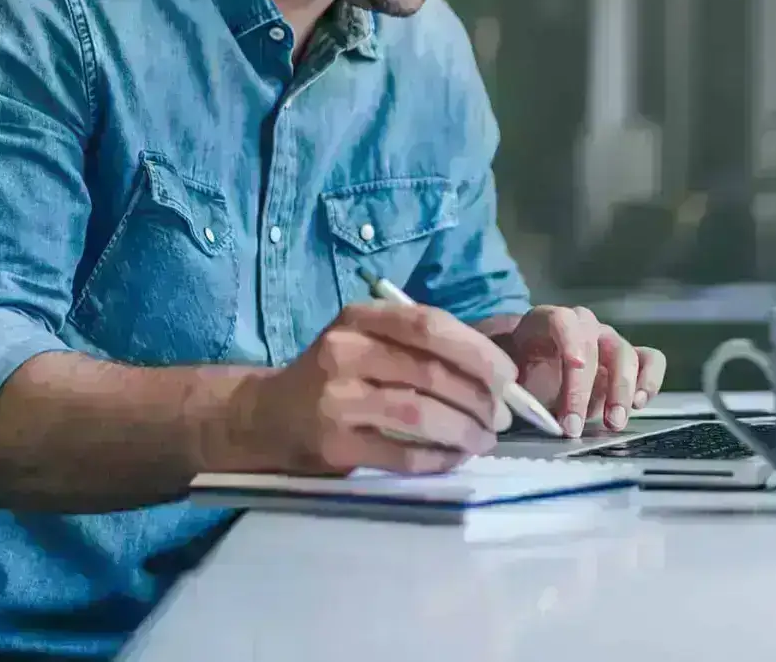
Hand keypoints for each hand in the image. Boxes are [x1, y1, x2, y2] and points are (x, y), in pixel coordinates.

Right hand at [213, 301, 517, 474]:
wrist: (268, 416)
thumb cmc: (337, 376)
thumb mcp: (368, 342)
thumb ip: (421, 349)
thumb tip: (497, 375)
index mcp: (360, 318)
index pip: (429, 324)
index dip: (477, 351)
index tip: (508, 376)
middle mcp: (344, 351)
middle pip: (430, 371)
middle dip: (478, 398)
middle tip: (501, 418)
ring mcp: (335, 398)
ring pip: (419, 413)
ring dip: (463, 431)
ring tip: (482, 440)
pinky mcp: (332, 443)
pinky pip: (400, 453)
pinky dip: (436, 459)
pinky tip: (452, 458)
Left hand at [498, 306, 666, 436]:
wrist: (536, 370)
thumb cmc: (523, 372)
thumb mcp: (511, 377)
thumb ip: (517, 389)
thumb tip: (521, 408)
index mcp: (547, 321)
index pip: (562, 320)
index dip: (570, 340)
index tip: (575, 365)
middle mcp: (583, 325)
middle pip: (593, 345)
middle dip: (585, 388)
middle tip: (575, 425)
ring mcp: (609, 339)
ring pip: (625, 354)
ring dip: (621, 391)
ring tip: (612, 423)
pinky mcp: (630, 358)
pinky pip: (651, 360)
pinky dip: (649, 381)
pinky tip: (638, 404)